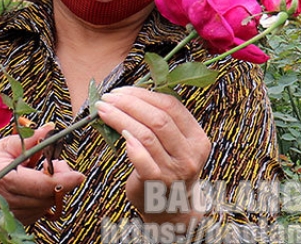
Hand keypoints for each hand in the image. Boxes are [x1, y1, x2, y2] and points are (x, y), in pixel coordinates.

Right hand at [0, 124, 84, 223]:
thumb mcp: (5, 145)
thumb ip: (30, 139)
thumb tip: (51, 128)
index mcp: (3, 177)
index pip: (41, 184)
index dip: (64, 180)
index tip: (79, 174)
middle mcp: (5, 199)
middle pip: (47, 196)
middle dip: (61, 181)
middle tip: (58, 164)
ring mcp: (9, 213)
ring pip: (46, 205)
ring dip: (53, 190)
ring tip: (43, 173)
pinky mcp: (13, 221)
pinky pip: (39, 212)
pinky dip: (44, 199)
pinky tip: (36, 186)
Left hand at [96, 86, 210, 224]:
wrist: (170, 209)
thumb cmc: (167, 169)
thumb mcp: (175, 144)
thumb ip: (162, 121)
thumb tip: (130, 94)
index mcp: (197, 139)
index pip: (172, 106)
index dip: (144, 95)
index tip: (122, 90)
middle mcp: (189, 155)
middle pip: (158, 119)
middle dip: (129, 104)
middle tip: (108, 97)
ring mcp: (174, 170)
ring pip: (146, 135)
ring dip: (120, 118)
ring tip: (103, 110)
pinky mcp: (156, 183)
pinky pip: (140, 157)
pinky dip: (128, 141)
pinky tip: (116, 131)